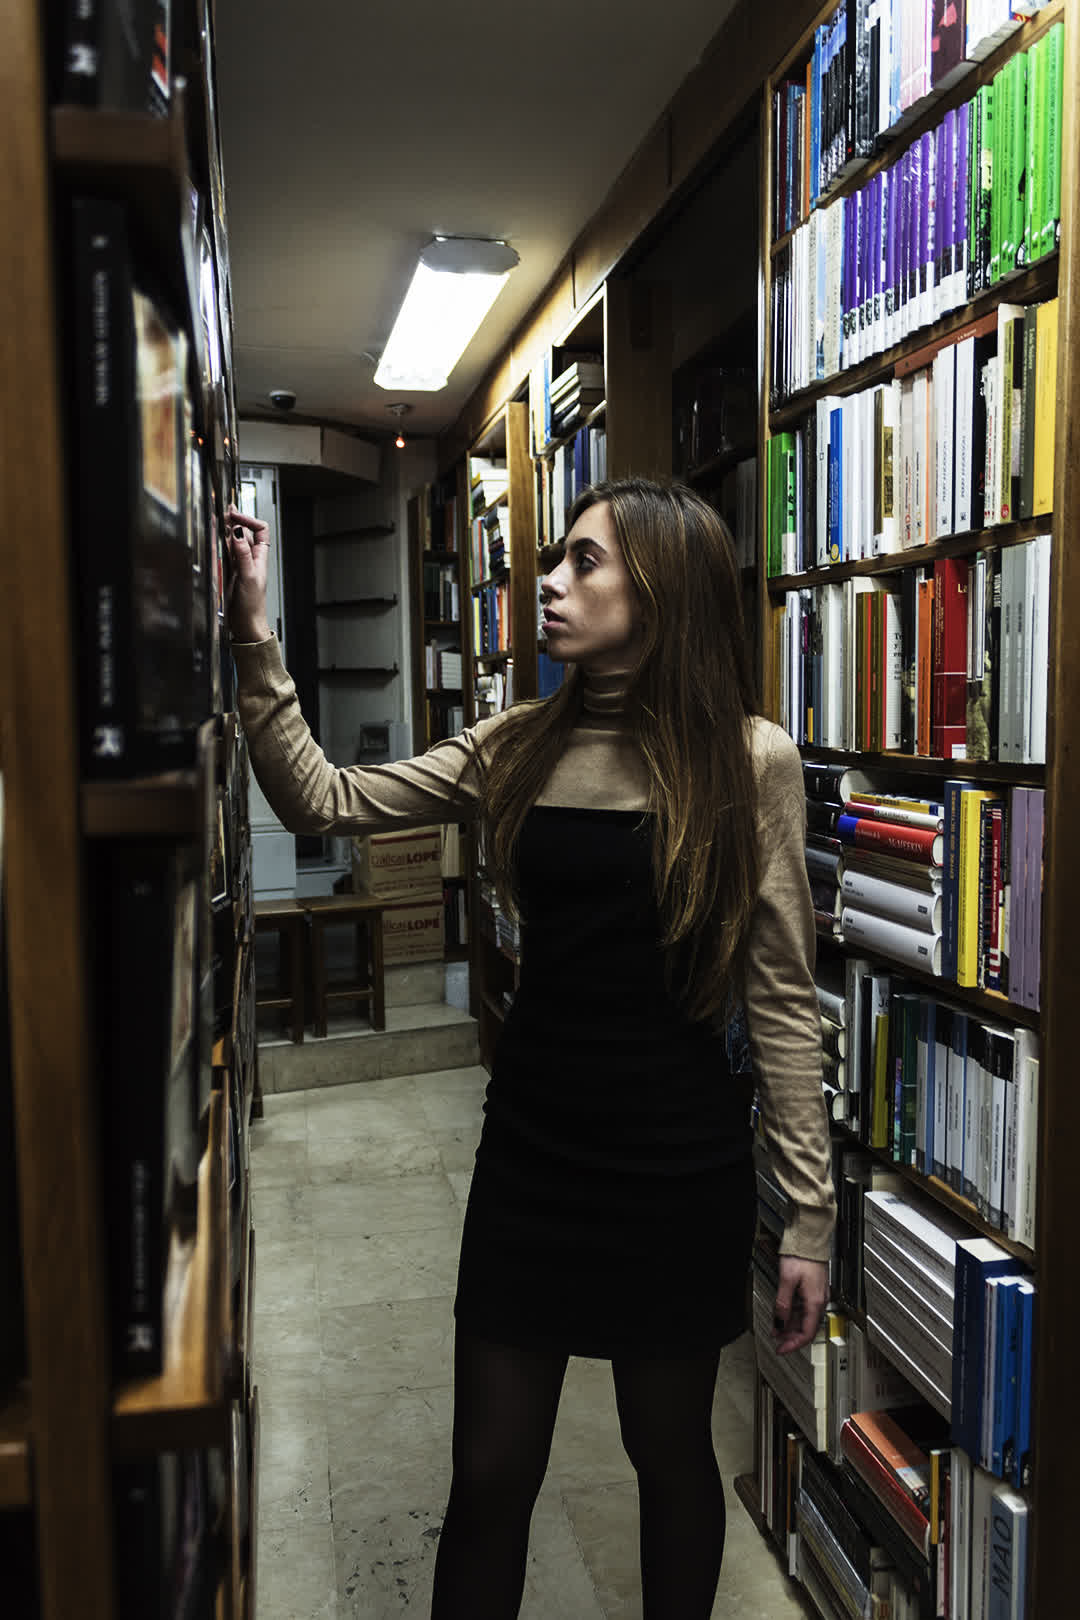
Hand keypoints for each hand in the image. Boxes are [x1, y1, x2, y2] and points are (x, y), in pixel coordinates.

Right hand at [225, 506, 271, 641]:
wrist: (245, 624)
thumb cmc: (252, 605)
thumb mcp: (248, 576)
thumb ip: (243, 554)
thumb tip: (238, 532)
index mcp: (260, 556)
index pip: (260, 529)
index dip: (248, 519)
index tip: (233, 516)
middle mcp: (250, 557)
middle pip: (244, 532)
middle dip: (234, 520)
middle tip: (222, 514)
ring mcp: (239, 563)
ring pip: (232, 540)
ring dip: (226, 530)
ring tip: (217, 522)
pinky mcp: (228, 571)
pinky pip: (224, 552)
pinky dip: (219, 543)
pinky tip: (214, 539)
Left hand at [771, 1256, 827, 1354]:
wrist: (810, 1239)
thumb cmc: (802, 1256)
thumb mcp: (787, 1280)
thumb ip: (783, 1303)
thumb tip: (779, 1321)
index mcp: (815, 1302)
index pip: (807, 1333)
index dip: (793, 1344)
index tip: (782, 1349)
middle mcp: (818, 1300)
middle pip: (806, 1328)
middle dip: (791, 1337)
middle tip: (777, 1342)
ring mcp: (817, 1295)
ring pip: (804, 1318)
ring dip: (791, 1326)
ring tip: (776, 1329)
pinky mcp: (813, 1289)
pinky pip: (804, 1308)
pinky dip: (793, 1315)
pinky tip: (784, 1315)